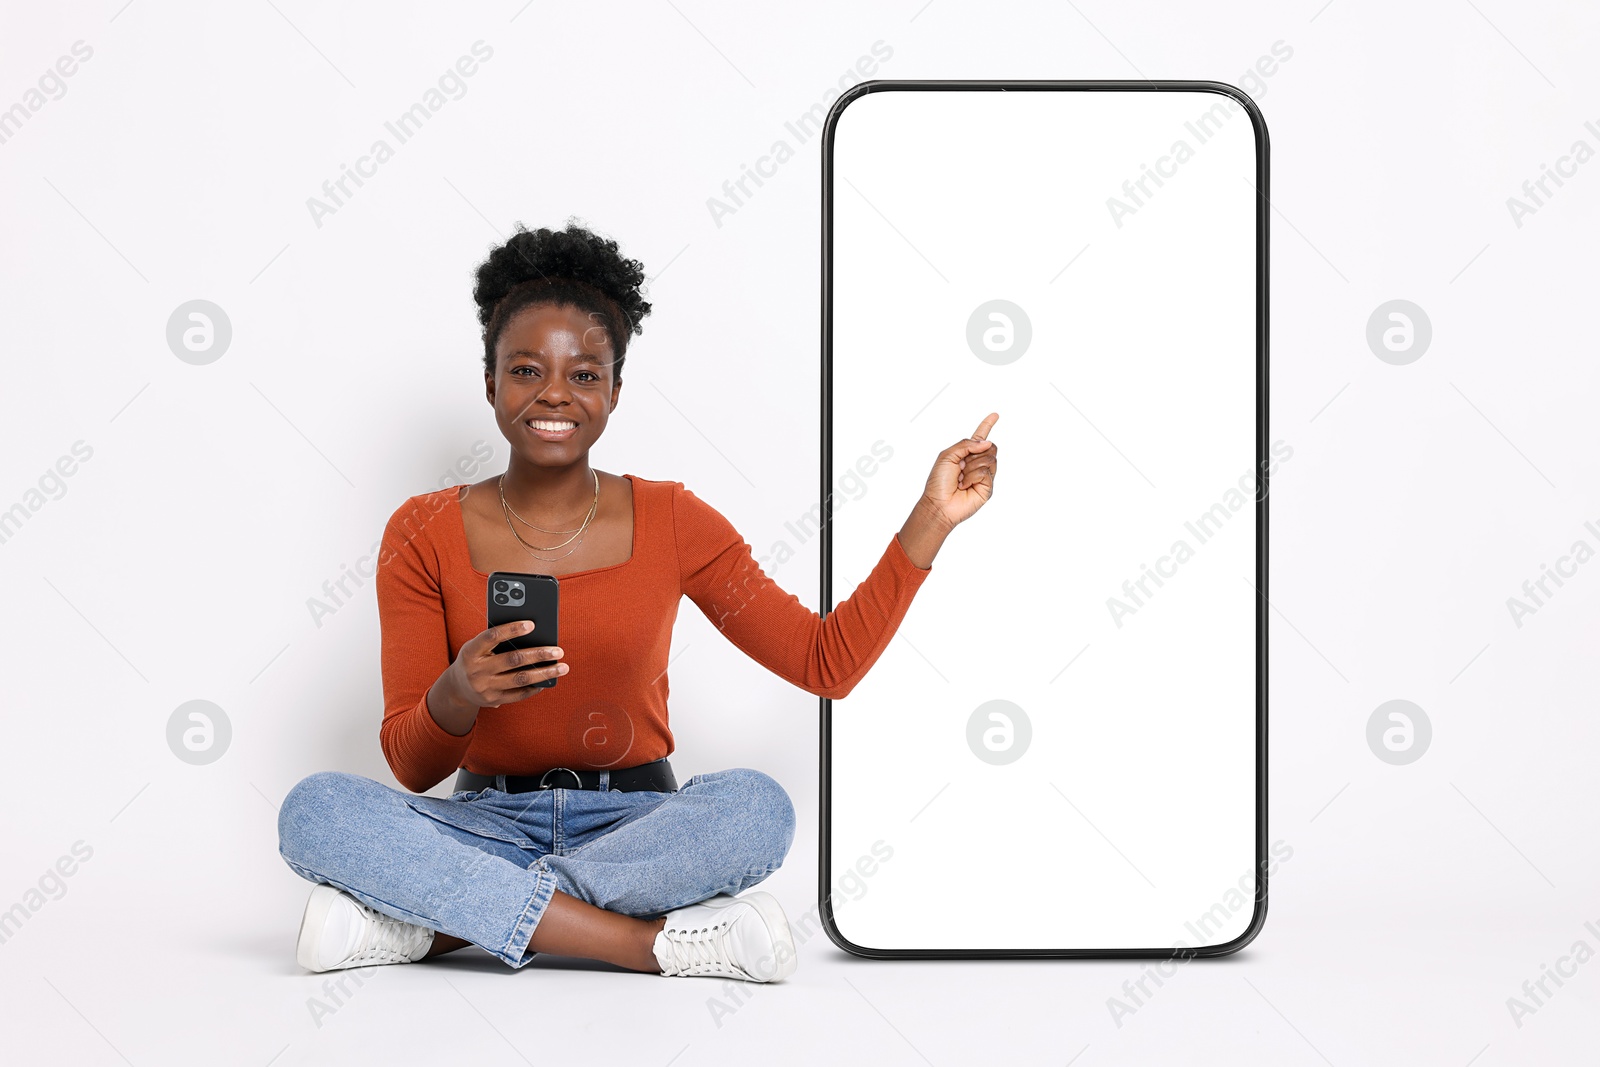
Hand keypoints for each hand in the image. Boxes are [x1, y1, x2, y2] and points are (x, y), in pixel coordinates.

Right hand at [441, 620, 568, 709]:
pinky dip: (535, 687)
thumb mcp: (477, 646)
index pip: (492, 637)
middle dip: (538, 654)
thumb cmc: (475, 658)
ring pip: (520, 679)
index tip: (532, 624)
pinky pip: (519, 694)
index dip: (512, 629)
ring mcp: (485, 687)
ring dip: (544, 673)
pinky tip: (548, 680)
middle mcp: (477, 670)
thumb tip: (532, 632)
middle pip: (512, 660)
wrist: (457, 688)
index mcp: (471, 651)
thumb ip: (497, 640)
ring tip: (562, 667)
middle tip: (558, 650)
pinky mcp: (493, 700)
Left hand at [920, 412, 999, 530]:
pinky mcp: (987, 487)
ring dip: (972, 466)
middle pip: (991, 446)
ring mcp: (984, 475)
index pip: (980, 437)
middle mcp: (977, 463)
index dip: (987, 425)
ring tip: (961, 477)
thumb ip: (965, 444)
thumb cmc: (939, 482)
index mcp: (966, 453)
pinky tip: (965, 485)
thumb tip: (987, 442)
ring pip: (990, 458)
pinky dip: (973, 476)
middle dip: (976, 452)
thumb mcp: (947, 456)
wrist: (939, 503)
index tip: (995, 415)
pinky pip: (986, 472)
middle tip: (962, 465)